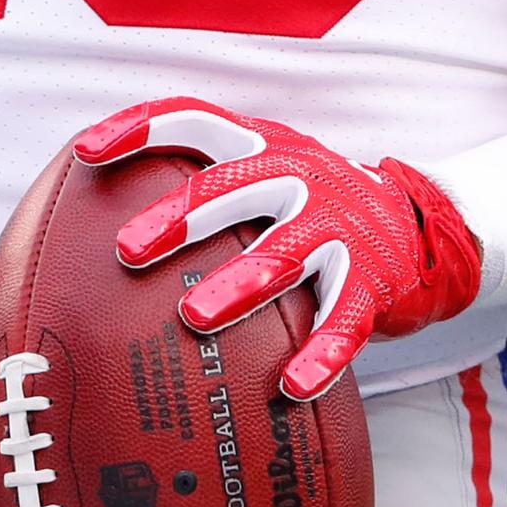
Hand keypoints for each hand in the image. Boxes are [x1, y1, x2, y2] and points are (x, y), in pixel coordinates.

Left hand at [74, 100, 484, 401]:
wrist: (420, 225)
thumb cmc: (311, 209)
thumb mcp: (263, 178)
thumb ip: (201, 187)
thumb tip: (91, 229)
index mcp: (262, 148)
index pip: (195, 119)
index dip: (140, 128)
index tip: (85, 151)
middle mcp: (298, 176)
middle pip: (233, 186)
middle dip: (179, 216)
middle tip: (127, 252)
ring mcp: (337, 227)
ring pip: (284, 252)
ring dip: (239, 283)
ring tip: (195, 315)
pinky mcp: (372, 279)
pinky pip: (344, 319)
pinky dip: (321, 355)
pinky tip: (292, 387)